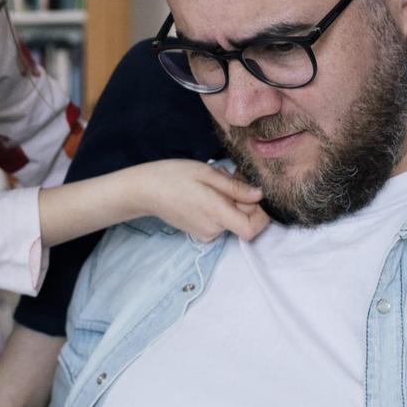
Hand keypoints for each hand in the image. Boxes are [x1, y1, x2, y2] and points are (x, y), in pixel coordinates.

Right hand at [125, 159, 269, 242]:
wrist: (145, 190)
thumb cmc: (174, 176)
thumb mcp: (207, 173)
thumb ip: (235, 187)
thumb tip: (260, 195)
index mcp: (216, 213)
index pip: (251, 229)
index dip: (261, 215)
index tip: (256, 195)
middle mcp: (213, 229)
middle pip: (244, 220)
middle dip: (244, 199)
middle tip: (231, 176)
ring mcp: (206, 233)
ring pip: (232, 218)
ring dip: (231, 199)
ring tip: (214, 181)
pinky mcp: (200, 233)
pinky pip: (220, 220)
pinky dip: (221, 206)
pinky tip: (207, 191)